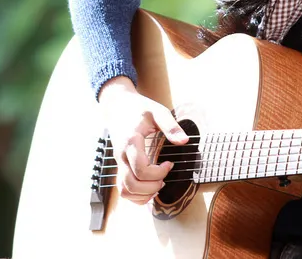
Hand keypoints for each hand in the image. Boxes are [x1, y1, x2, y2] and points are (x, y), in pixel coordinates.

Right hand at [98, 76, 187, 204]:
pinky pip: (122, 189)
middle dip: (152, 187)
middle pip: (131, 185)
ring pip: (125, 191)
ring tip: (157, 184)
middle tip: (164, 178)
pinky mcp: (119, 166)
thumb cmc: (138, 108)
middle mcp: (121, 155)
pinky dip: (136, 196)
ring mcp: (118, 162)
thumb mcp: (157, 111)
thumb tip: (184, 141)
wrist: (117, 105)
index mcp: (131, 142)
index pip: (141, 170)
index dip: (159, 172)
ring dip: (143, 194)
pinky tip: (149, 188)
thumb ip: (171, 126)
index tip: (169, 164)